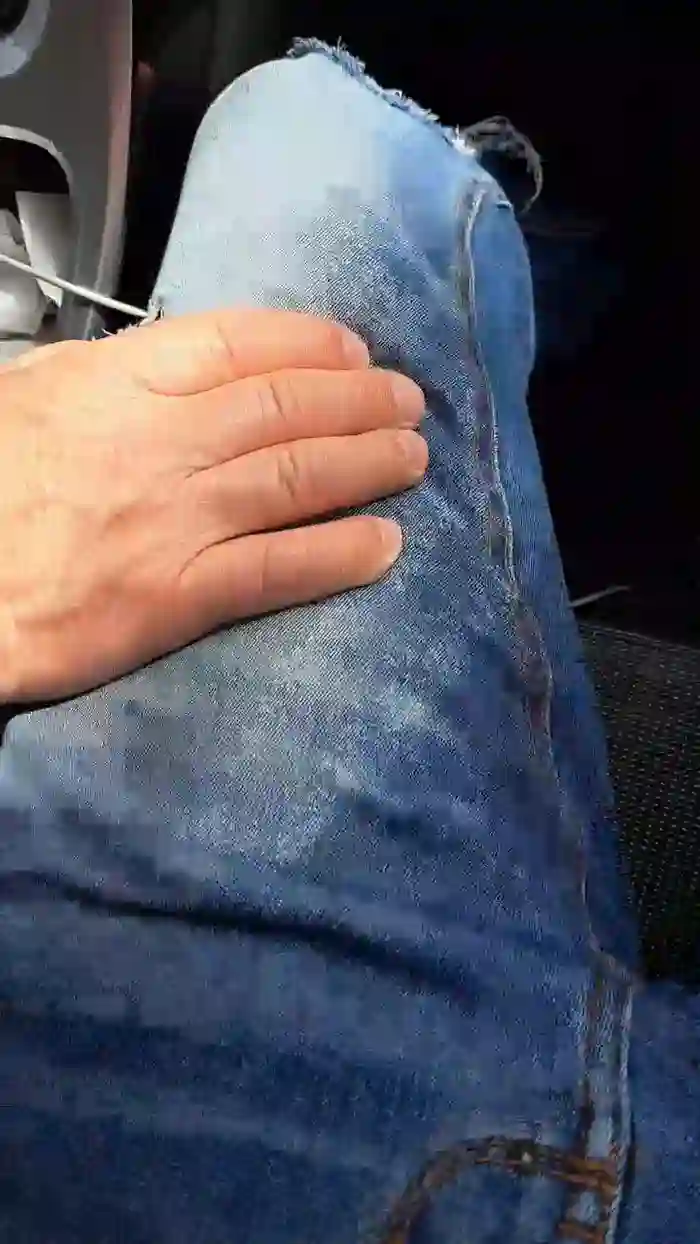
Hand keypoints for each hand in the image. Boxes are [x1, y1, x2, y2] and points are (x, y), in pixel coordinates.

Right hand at [0, 309, 426, 702]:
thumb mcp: (29, 395)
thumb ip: (104, 374)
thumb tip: (167, 363)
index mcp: (119, 383)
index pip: (238, 345)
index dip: (310, 345)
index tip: (354, 352)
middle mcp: (161, 442)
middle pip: (285, 408)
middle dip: (360, 402)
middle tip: (409, 403)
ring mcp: (176, 519)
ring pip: (296, 478)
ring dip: (368, 463)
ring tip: (413, 457)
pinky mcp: (179, 595)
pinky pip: (277, 569)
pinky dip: (339, 554)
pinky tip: (385, 545)